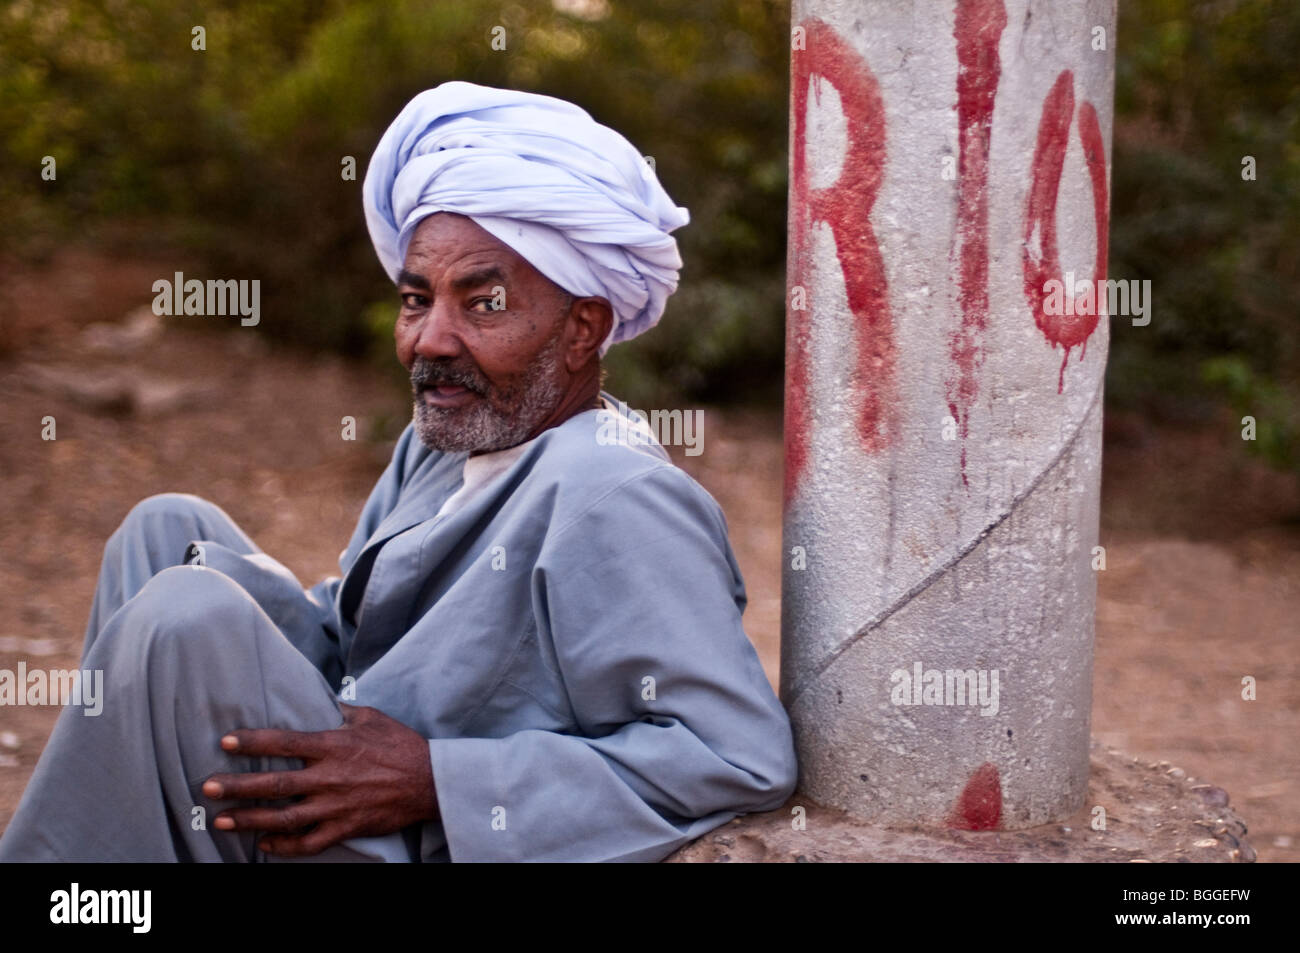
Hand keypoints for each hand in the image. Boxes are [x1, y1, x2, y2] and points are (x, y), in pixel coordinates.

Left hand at [201, 703, 436, 856]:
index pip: (285, 743)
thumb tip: (321, 700)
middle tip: (207, 787)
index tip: (225, 742)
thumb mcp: (371, 718)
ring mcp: (336, 806)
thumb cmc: (400, 745)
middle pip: (275, 784)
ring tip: (222, 821)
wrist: (430, 781)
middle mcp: (330, 777)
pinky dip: (285, 846)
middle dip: (237, 786)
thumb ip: (341, 712)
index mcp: (334, 746)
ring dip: (250, 820)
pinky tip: (265, 844)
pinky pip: (309, 842)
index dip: (253, 742)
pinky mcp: (346, 827)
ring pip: (285, 818)